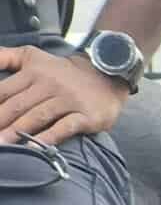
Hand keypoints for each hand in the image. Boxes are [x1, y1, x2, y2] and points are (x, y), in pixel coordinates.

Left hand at [0, 47, 128, 144]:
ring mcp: (68, 100)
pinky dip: (50, 138)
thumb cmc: (62, 71)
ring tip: (2, 144)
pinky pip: (65, 127)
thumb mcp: (31, 56)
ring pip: (37, 117)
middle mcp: (49, 85)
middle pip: (17, 106)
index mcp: (32, 72)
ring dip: (17, 132)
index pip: (3, 91)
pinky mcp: (86, 115)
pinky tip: (36, 148)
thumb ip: (4, 57)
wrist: (106, 73)